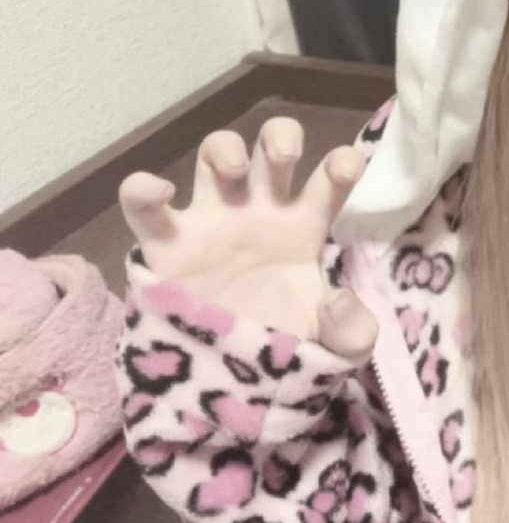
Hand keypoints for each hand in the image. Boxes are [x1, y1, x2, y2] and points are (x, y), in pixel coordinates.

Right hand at [117, 117, 377, 363]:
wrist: (233, 385)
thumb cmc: (286, 350)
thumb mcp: (336, 348)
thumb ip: (353, 330)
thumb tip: (338, 302)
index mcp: (303, 228)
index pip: (329, 181)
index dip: (341, 163)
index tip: (346, 167)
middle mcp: (260, 212)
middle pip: (270, 149)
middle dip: (279, 137)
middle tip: (284, 158)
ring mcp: (213, 222)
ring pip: (214, 155)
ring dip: (224, 147)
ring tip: (234, 172)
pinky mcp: (167, 245)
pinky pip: (144, 208)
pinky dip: (141, 189)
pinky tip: (160, 192)